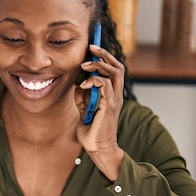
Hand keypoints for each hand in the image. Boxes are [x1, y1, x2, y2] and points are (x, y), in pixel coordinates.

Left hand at [74, 44, 124, 180]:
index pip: (112, 69)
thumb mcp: (84, 109)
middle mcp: (116, 94)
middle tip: (91, 47)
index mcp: (111, 94)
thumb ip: (83, 96)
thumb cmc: (91, 131)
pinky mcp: (110, 106)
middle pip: (117, 66)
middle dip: (104, 54)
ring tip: (85, 64)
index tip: (93, 47)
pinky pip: (105, 85)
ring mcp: (115, 99)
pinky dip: (94, 80)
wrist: (97, 148)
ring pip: (114, 72)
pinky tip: (84, 84)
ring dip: (99, 64)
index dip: (104, 57)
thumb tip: (78, 84)